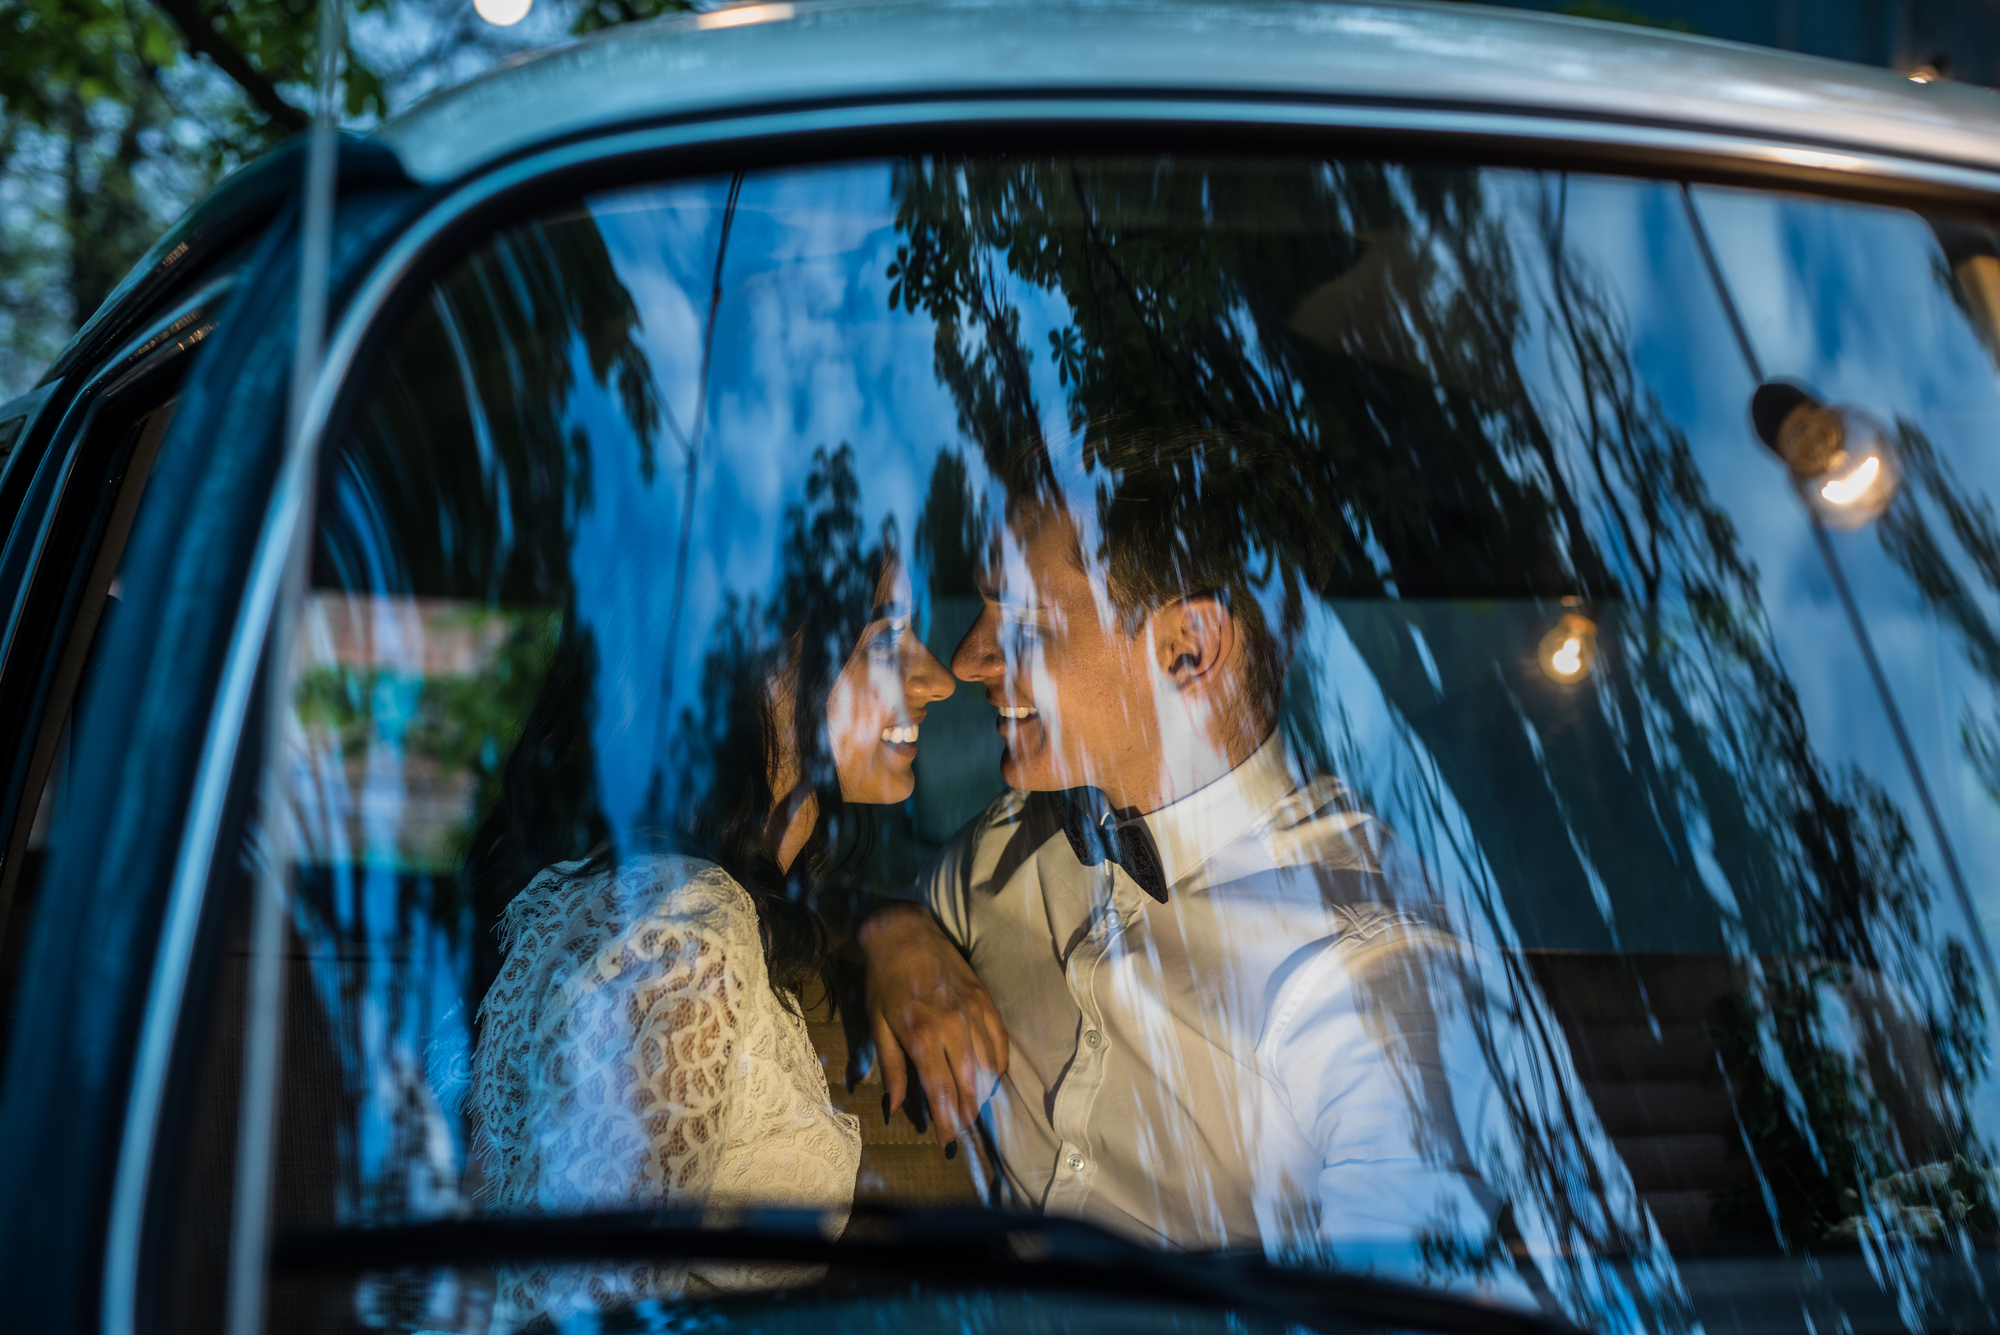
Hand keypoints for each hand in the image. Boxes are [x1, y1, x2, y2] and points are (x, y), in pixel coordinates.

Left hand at [858, 901, 1008, 1148]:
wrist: (904, 933)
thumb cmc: (884, 980)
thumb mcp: (878, 1024)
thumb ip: (891, 1068)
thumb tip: (895, 1106)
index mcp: (922, 1036)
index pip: (941, 1091)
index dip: (946, 1121)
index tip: (946, 1142)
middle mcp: (953, 1027)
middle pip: (969, 1084)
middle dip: (966, 1113)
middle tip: (962, 1129)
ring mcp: (974, 1013)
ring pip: (989, 1066)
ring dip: (984, 1093)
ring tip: (975, 1108)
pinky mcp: (985, 1000)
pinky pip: (1001, 1041)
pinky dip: (999, 1064)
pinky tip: (992, 1077)